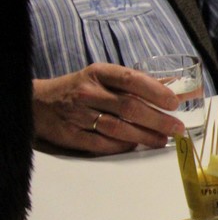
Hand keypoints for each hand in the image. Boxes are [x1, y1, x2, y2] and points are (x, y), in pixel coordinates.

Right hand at [32, 64, 183, 153]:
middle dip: (157, 119)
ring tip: (162, 140)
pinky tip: (136, 146)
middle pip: (129, 107)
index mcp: (99, 73)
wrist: (39, 103)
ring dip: (145, 136)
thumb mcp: (105, 77)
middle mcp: (88, 92)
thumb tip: (178, 87)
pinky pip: (102, 144)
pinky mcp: (71, 135)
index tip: (174, 102)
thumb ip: (140, 83)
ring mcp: (78, 114)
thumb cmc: (81, 88)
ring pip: (118, 127)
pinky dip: (122, 146)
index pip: (131, 79)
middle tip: (176, 127)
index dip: (155, 91)